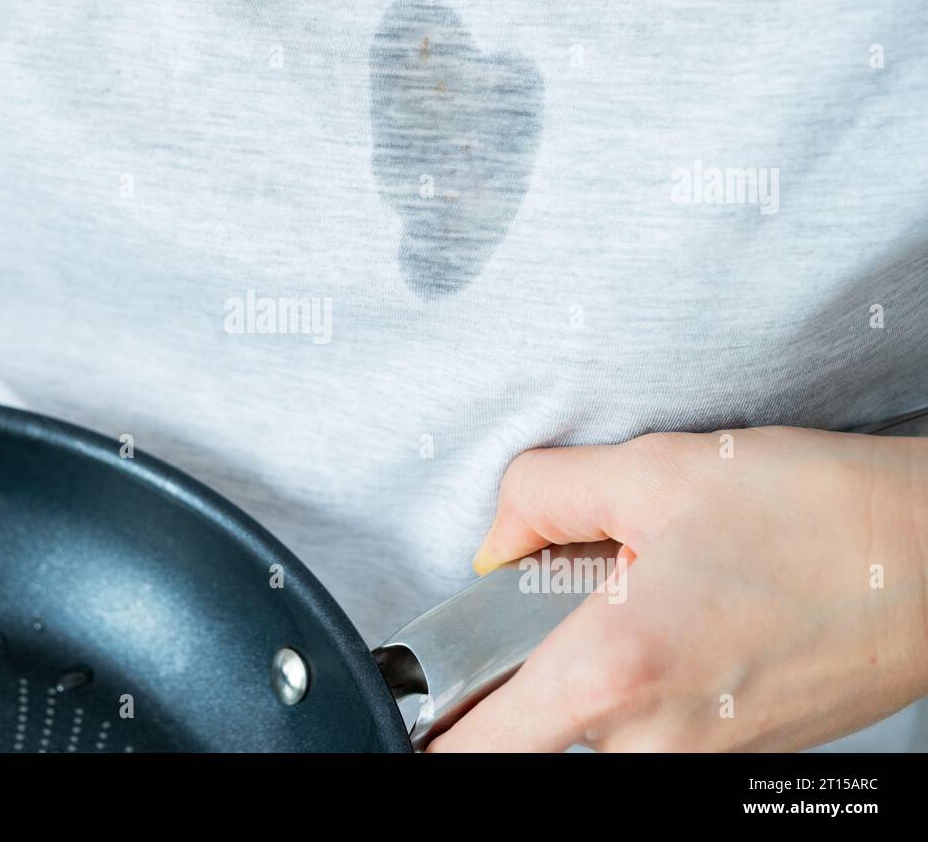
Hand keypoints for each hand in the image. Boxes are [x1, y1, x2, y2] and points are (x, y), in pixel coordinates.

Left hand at [429, 427, 927, 751]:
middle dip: (528, 665)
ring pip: (595, 728)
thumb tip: (492, 545)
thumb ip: (537, 499)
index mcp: (613, 672)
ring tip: (659, 596)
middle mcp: (652, 740)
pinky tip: (696, 620)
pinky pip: (651, 730)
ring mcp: (699, 763)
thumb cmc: (815, 517)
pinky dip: (645, 682)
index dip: (431, 726)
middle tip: (581, 591)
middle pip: (532, 730)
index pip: (475, 749)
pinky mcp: (735, 761)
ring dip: (596, 669)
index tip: (421, 700)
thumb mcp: (651, 472)